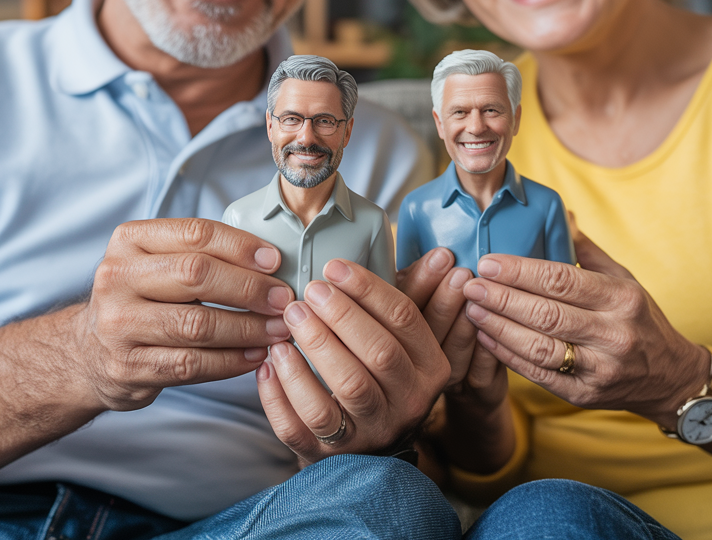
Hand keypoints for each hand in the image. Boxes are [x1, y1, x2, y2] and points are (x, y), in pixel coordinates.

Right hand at [73, 218, 294, 411]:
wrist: (89, 352)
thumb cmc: (142, 299)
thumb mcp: (158, 263)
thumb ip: (202, 254)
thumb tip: (270, 262)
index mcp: (129, 241)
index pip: (195, 233)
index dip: (241, 246)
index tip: (275, 261)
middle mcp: (116, 277)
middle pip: (196, 275)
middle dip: (249, 288)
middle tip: (283, 299)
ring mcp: (118, 325)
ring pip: (197, 324)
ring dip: (247, 328)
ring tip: (277, 330)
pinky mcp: (126, 367)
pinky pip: (190, 364)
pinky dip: (230, 361)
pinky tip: (254, 356)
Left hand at [256, 258, 448, 464]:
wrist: (368, 454)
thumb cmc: (384, 378)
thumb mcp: (406, 342)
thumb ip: (416, 296)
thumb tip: (442, 256)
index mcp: (431, 368)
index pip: (405, 320)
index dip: (368, 289)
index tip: (335, 267)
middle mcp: (408, 402)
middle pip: (379, 353)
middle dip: (341, 315)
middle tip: (310, 292)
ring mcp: (371, 432)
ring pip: (347, 387)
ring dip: (315, 347)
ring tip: (290, 320)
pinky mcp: (330, 455)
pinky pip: (303, 425)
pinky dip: (281, 392)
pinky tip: (269, 362)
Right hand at [397, 248, 504, 407]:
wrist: (472, 382)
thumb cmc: (447, 327)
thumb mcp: (428, 298)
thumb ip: (426, 278)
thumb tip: (437, 249)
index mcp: (397, 326)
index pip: (403, 303)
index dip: (422, 279)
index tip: (441, 255)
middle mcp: (414, 357)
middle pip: (424, 328)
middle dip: (444, 297)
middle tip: (461, 273)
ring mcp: (443, 378)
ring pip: (450, 350)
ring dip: (464, 319)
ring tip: (477, 294)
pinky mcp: (473, 390)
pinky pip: (479, 369)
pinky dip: (487, 345)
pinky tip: (493, 325)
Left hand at [462, 228, 707, 425]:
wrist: (670, 379)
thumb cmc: (640, 320)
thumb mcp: (624, 279)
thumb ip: (587, 251)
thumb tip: (560, 214)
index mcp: (622, 298)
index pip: (563, 281)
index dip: (521, 272)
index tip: (489, 262)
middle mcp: (614, 334)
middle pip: (547, 314)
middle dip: (502, 298)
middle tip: (470, 285)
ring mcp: (601, 369)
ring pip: (540, 348)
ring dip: (499, 328)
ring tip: (472, 310)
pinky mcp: (586, 396)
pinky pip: (540, 376)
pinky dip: (509, 357)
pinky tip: (486, 338)